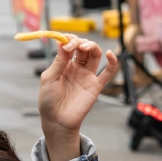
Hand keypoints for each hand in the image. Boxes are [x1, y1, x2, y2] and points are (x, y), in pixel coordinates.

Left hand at [38, 35, 118, 153]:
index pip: (70, 46)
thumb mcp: (49, 78)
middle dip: (78, 42)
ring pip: (95, 55)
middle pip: (83, 48)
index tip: (64, 40)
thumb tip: (62, 42)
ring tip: (84, 46)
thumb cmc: (49, 101)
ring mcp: (87, 76)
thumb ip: (58, 61)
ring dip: (92, 46)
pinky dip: (113, 63)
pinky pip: (107, 73)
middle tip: (71, 46)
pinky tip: (110, 54)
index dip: (68, 40)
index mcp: (64, 65)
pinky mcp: (96, 86)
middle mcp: (77, 68)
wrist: (57, 120)